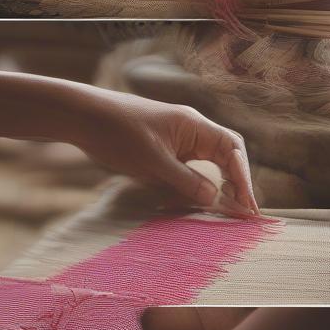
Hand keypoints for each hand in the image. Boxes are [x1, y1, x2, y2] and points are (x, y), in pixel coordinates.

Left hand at [75, 92, 258, 216]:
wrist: (81, 116)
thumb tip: (215, 198)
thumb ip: (186, 180)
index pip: (232, 150)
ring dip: (211, 187)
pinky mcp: (158, 149)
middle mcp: (189, 130)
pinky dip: (189, 185)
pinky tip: (188, 202)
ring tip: (219, 211)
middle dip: (233, 183)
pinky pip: (183, 168)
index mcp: (194, 125)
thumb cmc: (116, 132)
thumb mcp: (153, 161)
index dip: (244, 178)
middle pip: (223, 157)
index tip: (247, 205)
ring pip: (203, 165)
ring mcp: (173, 139)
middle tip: (240, 213)